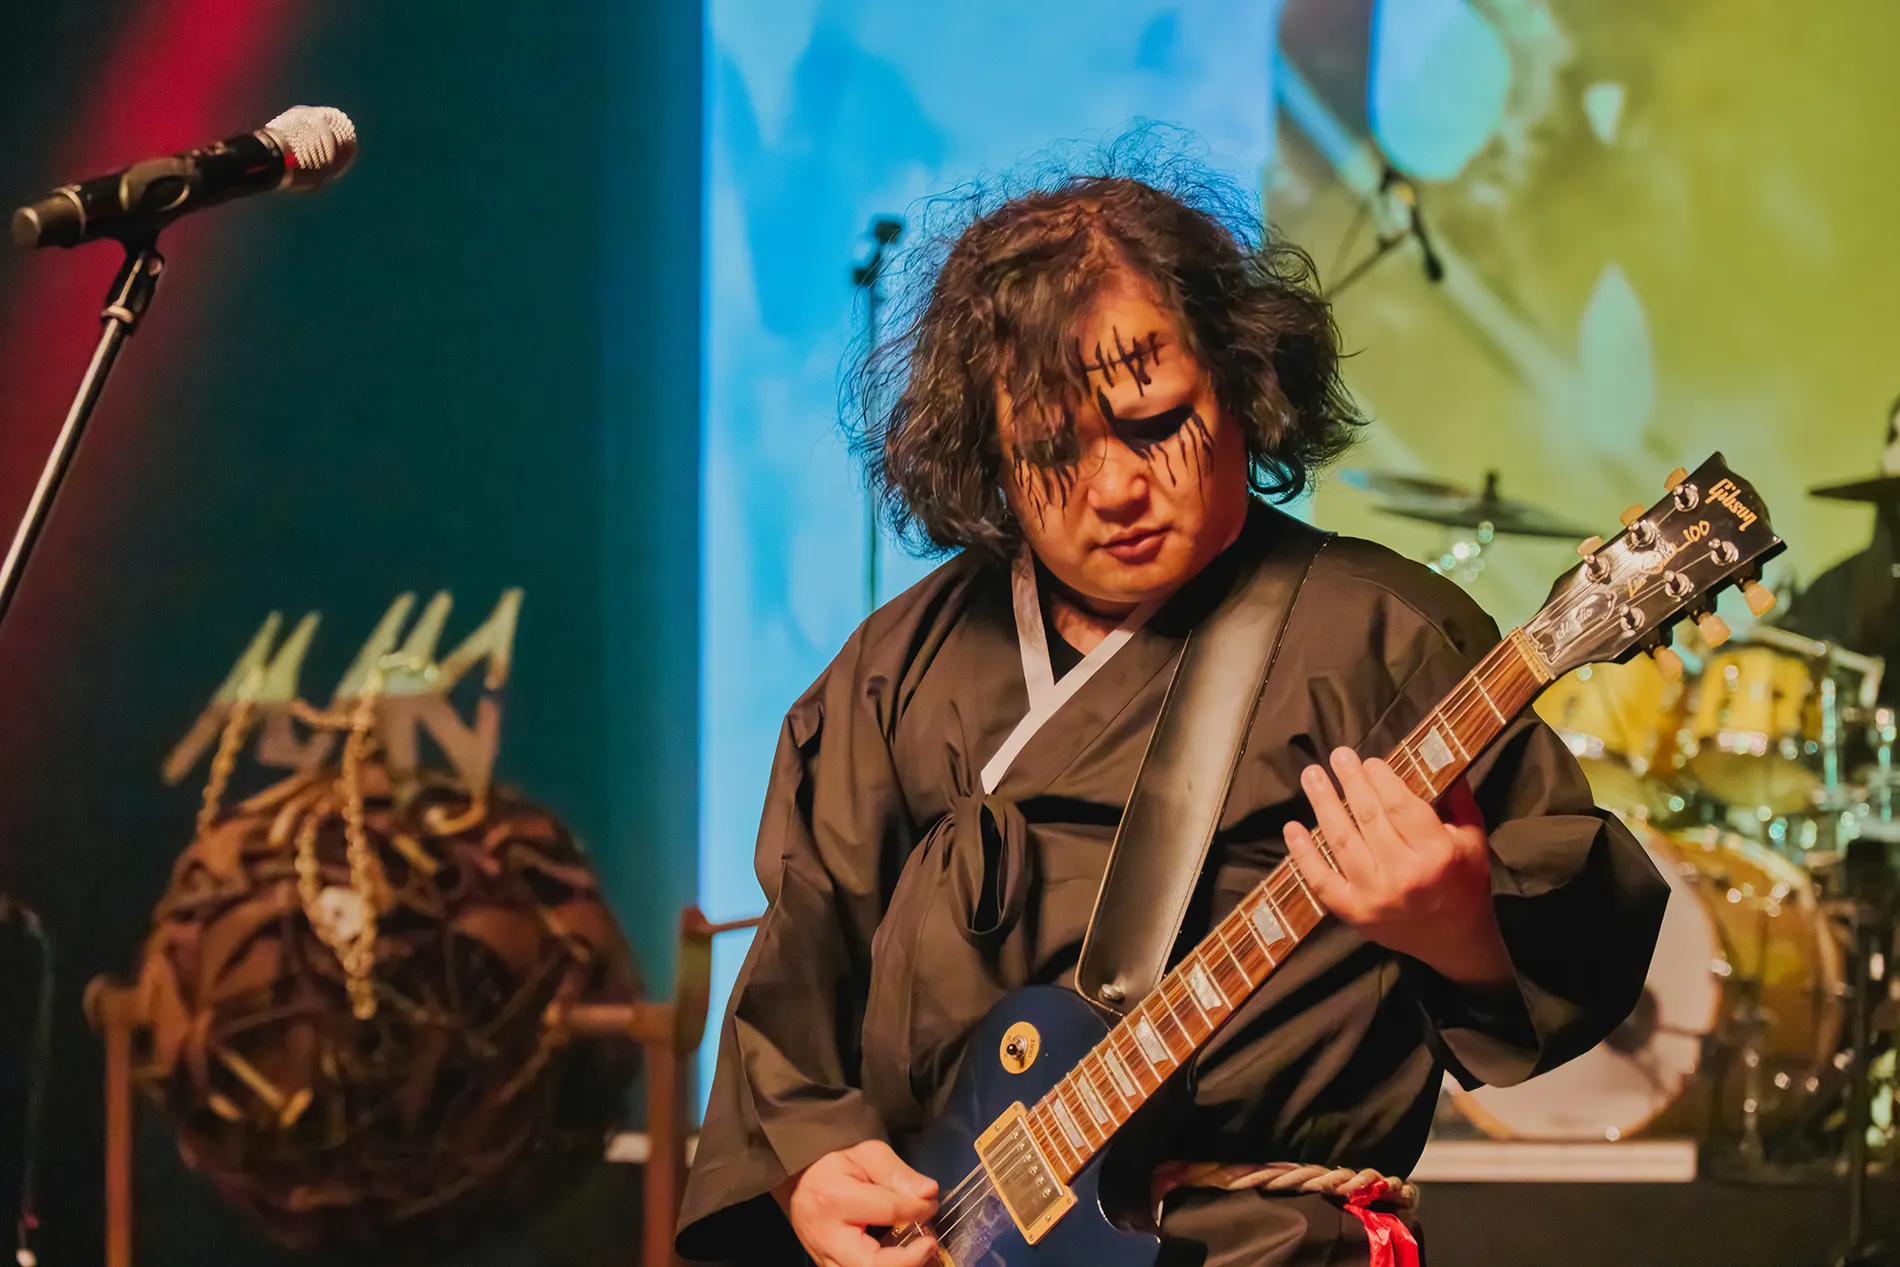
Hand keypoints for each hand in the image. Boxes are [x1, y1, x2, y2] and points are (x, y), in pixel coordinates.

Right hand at [772, 1139, 939, 1266]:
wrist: (797, 1179)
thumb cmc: (832, 1163)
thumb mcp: (866, 1153)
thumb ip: (898, 1173)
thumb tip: (928, 1193)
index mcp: (836, 1199)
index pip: (889, 1211)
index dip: (919, 1209)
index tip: (931, 1204)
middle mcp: (827, 1235)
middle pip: (873, 1265)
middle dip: (909, 1259)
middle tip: (929, 1243)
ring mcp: (824, 1257)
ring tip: (917, 1251)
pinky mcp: (826, 1266)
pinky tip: (898, 1256)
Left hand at [1283, 747, 1512, 987]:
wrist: (1455, 943)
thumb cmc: (1465, 885)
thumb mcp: (1473, 841)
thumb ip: (1458, 800)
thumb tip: (1440, 756)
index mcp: (1438, 854)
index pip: (1401, 807)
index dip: (1381, 780)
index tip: (1369, 761)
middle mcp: (1405, 875)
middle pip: (1369, 817)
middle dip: (1350, 782)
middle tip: (1338, 755)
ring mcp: (1375, 896)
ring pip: (1342, 841)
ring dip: (1322, 804)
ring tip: (1312, 776)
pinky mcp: (1354, 913)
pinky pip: (1321, 880)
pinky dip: (1303, 854)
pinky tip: (1292, 827)